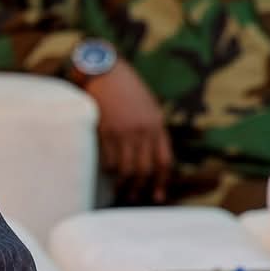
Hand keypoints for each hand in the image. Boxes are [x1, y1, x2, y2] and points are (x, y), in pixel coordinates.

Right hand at [85, 60, 173, 203]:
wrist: (107, 72)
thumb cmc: (127, 89)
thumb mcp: (148, 107)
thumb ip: (151, 129)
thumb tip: (149, 156)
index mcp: (156, 125)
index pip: (164, 161)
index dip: (161, 182)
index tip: (156, 196)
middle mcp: (143, 131)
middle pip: (145, 169)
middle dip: (139, 187)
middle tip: (132, 197)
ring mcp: (124, 132)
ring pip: (126, 169)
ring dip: (122, 183)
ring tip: (118, 190)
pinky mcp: (106, 132)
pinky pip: (108, 160)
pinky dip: (107, 170)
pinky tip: (105, 172)